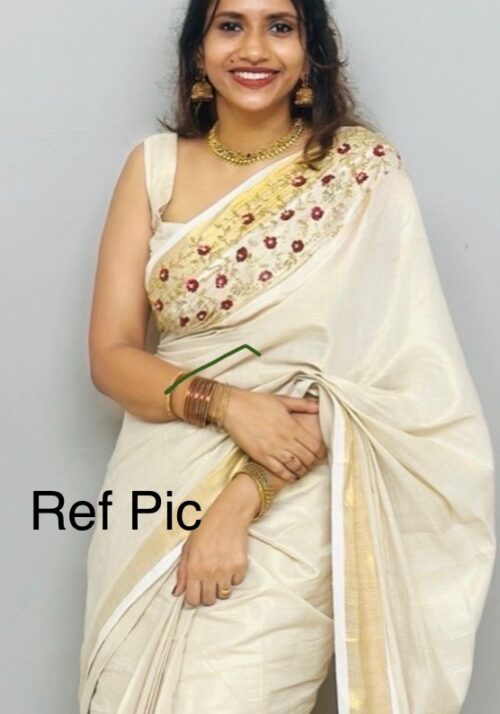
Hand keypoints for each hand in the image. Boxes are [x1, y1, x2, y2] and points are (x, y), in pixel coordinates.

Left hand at [172, 475, 258, 606]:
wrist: (229, 515)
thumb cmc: (205, 529)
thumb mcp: (188, 547)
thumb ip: (182, 571)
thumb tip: (177, 592)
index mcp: (194, 568)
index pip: (193, 600)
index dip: (193, 599)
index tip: (196, 592)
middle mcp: (210, 573)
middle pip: (209, 600)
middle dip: (207, 594)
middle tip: (208, 581)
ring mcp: (227, 571)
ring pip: (224, 594)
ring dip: (220, 586)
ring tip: (219, 572)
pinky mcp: (240, 567)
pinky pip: (236, 583)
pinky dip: (233, 577)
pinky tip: (229, 564)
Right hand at [222, 388, 326, 481]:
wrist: (232, 408)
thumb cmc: (256, 402)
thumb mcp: (282, 400)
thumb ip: (302, 404)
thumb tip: (318, 405)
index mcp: (291, 426)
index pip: (314, 445)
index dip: (322, 452)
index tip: (323, 453)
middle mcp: (284, 440)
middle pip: (307, 458)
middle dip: (314, 463)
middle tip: (316, 463)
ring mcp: (272, 450)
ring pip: (295, 466)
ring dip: (303, 470)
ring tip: (305, 470)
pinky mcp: (261, 456)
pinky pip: (279, 471)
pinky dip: (289, 476)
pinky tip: (292, 476)